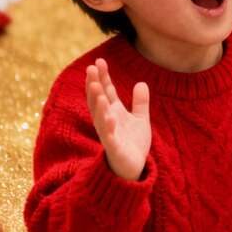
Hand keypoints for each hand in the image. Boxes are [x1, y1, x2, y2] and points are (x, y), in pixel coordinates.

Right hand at [84, 58, 150, 180]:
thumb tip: (141, 83)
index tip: (100, 61)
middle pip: (98, 101)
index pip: (106, 92)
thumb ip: (140, 103)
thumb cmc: (133, 144)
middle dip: (94, 85)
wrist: (134, 169)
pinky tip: (109, 115)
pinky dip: (108, 126)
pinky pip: (109, 136)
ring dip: (97, 102)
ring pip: (100, 116)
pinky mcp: (114, 148)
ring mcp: (109, 134)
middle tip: (91, 69)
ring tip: (96, 87)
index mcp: (114, 113)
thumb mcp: (140, 120)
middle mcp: (108, 121)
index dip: (103, 77)